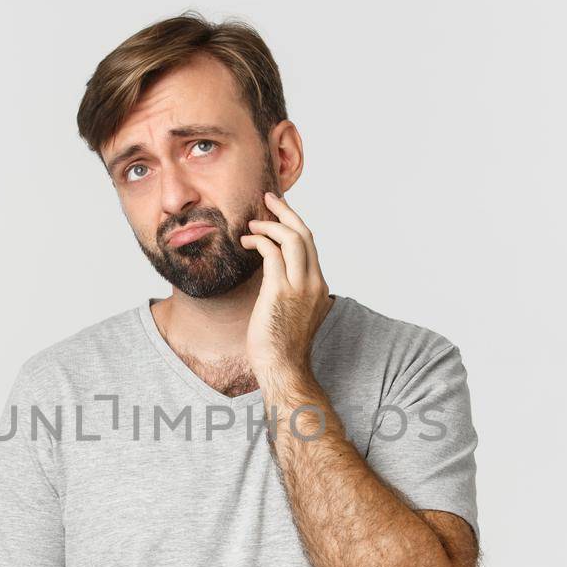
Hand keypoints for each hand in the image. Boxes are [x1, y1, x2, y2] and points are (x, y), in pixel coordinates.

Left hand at [240, 190, 331, 389]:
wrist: (283, 368)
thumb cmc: (281, 346)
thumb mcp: (291, 313)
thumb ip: (288, 291)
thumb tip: (272, 276)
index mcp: (319, 286)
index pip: (310, 245)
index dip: (294, 224)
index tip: (279, 213)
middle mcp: (314, 282)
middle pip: (304, 234)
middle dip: (285, 212)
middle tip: (268, 199)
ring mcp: (300, 286)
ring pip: (292, 237)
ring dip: (270, 224)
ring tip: (252, 224)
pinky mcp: (281, 291)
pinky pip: (272, 252)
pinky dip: (260, 241)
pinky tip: (247, 242)